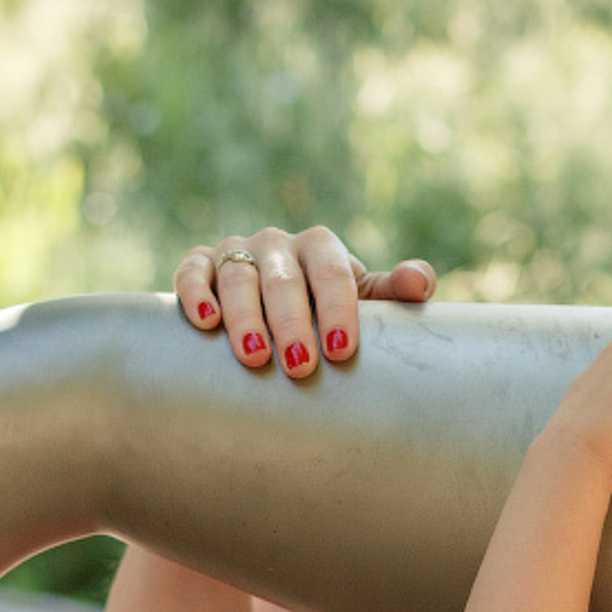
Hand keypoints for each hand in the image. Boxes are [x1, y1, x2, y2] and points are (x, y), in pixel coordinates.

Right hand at [173, 226, 437, 377]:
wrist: (275, 309)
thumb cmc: (327, 311)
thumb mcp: (364, 302)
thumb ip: (393, 293)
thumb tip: (420, 284)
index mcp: (321, 249)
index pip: (332, 272)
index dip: (338, 309)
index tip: (341, 351)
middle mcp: (278, 245)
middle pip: (283, 278)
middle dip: (292, 323)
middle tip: (300, 367)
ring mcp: (237, 253)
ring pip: (238, 277)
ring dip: (245, 317)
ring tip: (254, 357)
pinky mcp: (201, 266)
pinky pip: (192, 272)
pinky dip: (196, 293)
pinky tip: (205, 323)